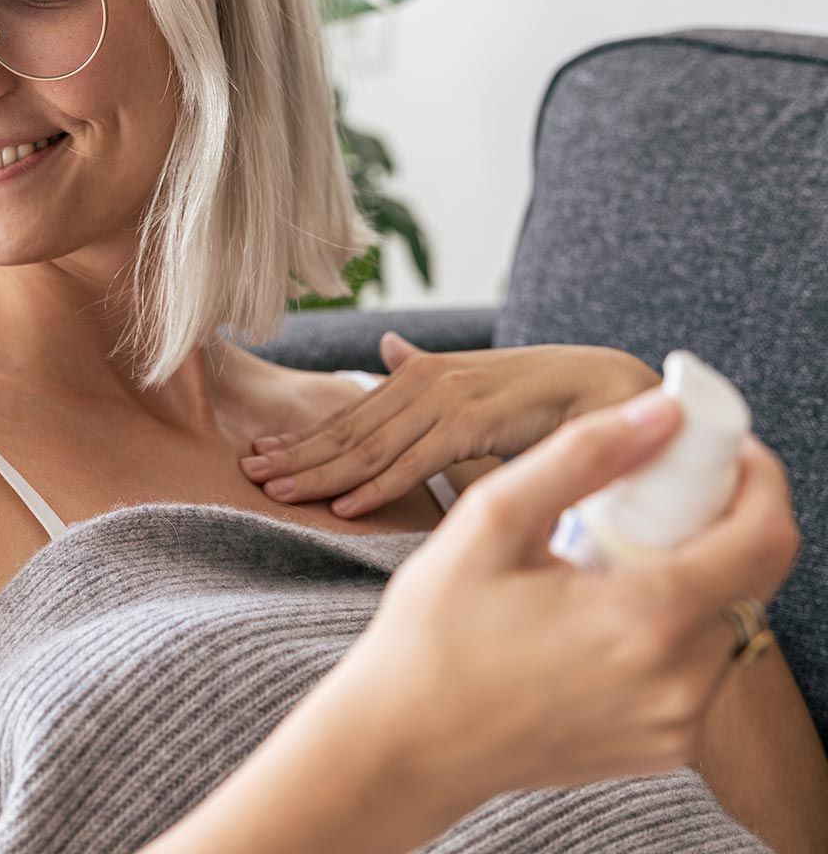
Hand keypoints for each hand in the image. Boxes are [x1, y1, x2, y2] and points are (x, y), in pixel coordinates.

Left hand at [240, 334, 659, 517]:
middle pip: (347, 432)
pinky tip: (344, 506)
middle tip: (249, 477)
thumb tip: (386, 351)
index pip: (350, 418)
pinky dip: (378, 485)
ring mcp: (445, 400)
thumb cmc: (539, 395)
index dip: (303, 439)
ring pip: (370, 447)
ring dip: (319, 472)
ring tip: (276, 491)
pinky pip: (416, 462)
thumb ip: (424, 377)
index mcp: (418, 377)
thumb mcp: (470, 385)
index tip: (261, 456)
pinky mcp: (473, 421)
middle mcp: (423, 382)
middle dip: (295, 455)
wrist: (608, 386)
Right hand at [339, 386, 800, 815]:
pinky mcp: (661, 745)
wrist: (407, 746)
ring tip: (601, 555)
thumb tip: (661, 411)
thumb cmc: (433, 632)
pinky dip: (667, 618)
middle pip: (749, 573)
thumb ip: (582, 456)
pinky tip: (596, 608)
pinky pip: (696, 662)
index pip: (765, 535)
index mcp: (646, 620)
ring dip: (687, 567)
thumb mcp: (492, 520)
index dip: (758, 475)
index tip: (714, 444)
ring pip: (723, 616)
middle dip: (711, 516)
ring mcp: (676, 724)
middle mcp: (681, 683)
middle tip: (641, 491)